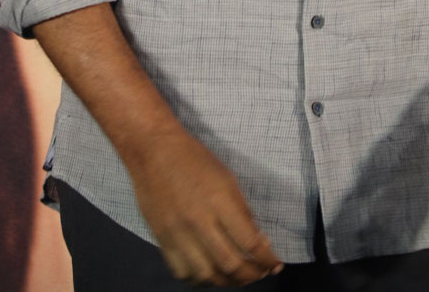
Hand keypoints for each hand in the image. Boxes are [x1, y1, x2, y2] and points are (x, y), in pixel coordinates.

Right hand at [126, 127, 284, 286]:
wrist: (153, 150)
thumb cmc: (195, 159)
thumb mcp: (227, 177)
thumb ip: (242, 211)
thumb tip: (258, 241)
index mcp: (220, 201)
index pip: (249, 242)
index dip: (267, 259)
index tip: (275, 263)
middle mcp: (199, 221)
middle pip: (230, 264)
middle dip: (252, 275)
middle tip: (260, 272)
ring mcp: (178, 233)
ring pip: (207, 275)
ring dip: (227, 281)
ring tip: (238, 277)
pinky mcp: (162, 239)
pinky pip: (182, 272)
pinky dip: (199, 279)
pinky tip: (209, 273)